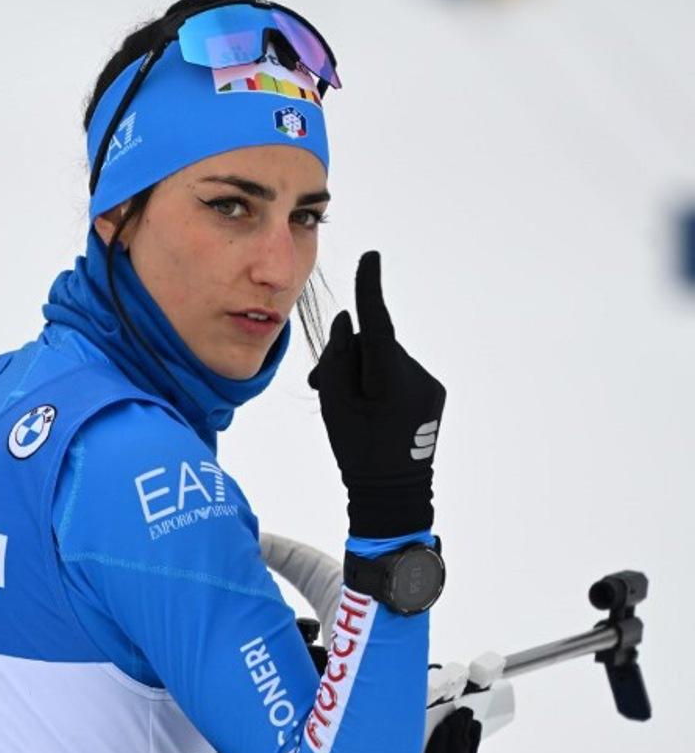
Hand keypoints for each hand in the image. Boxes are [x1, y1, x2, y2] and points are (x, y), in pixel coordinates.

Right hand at [307, 251, 445, 535]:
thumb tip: (349, 322)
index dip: (372, 290)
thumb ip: (337, 360)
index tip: (371, 258)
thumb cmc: (358, 452)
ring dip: (363, 373)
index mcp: (391, 380)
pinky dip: (380, 382)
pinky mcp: (433, 393)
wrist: (394, 494)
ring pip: (386, 359)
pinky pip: (399, 373)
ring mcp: (429, 385)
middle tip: (319, 388)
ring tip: (347, 407)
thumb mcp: (334, 405)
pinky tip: (370, 411)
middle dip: (349, 359)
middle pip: (374, 346)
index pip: (379, 324)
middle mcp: (417, 376)